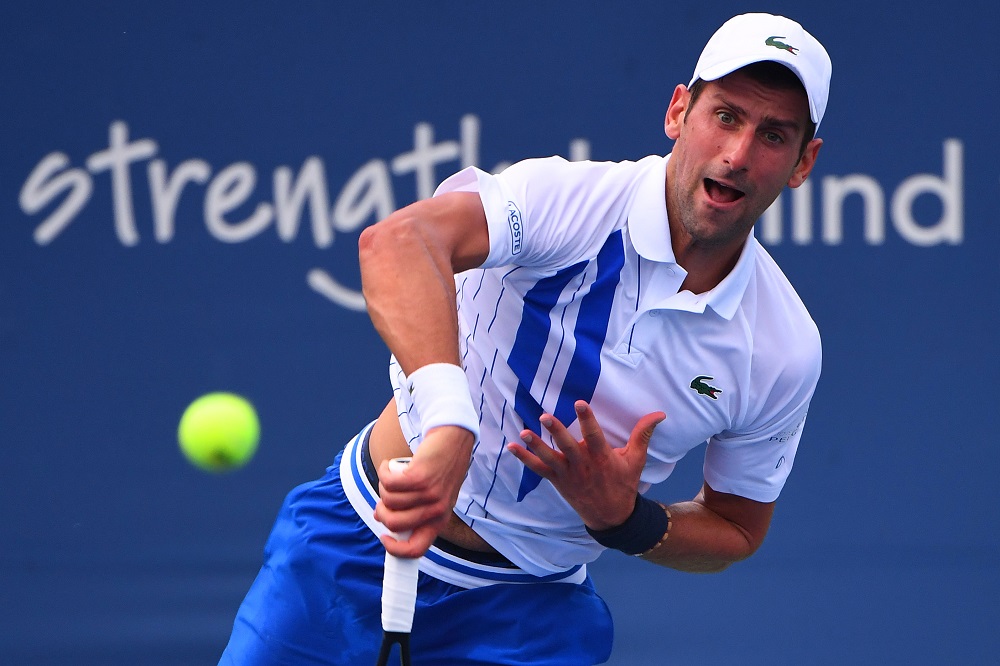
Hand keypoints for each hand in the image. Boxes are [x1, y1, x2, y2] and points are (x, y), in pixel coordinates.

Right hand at [374, 424, 473, 557]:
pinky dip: (383, 473)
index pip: (416, 549)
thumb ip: (413, 510)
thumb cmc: (439, 469)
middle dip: (381, 512)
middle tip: (383, 499)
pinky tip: (387, 466)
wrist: (453, 439)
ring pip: (389, 500)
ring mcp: (429, 494)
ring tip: (390, 477)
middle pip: (394, 524)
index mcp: (439, 520)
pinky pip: (389, 482)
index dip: (395, 549)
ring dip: (383, 488)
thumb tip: (380, 517)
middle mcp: (436, 510)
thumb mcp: (434, 496)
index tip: (384, 536)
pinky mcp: (420, 477)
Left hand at [507, 400, 664, 529]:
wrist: (611, 517)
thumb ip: (643, 434)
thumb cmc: (623, 484)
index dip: (587, 419)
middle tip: (545, 416)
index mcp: (602, 457)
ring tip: (524, 433)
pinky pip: (538, 469)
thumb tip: (659, 413)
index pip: (594, 435)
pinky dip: (525, 459)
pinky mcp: (557, 480)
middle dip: (557, 431)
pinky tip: (512, 447)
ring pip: (549, 458)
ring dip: (536, 445)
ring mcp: (567, 474)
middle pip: (568, 446)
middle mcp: (583, 465)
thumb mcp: (636, 460)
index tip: (580, 403)